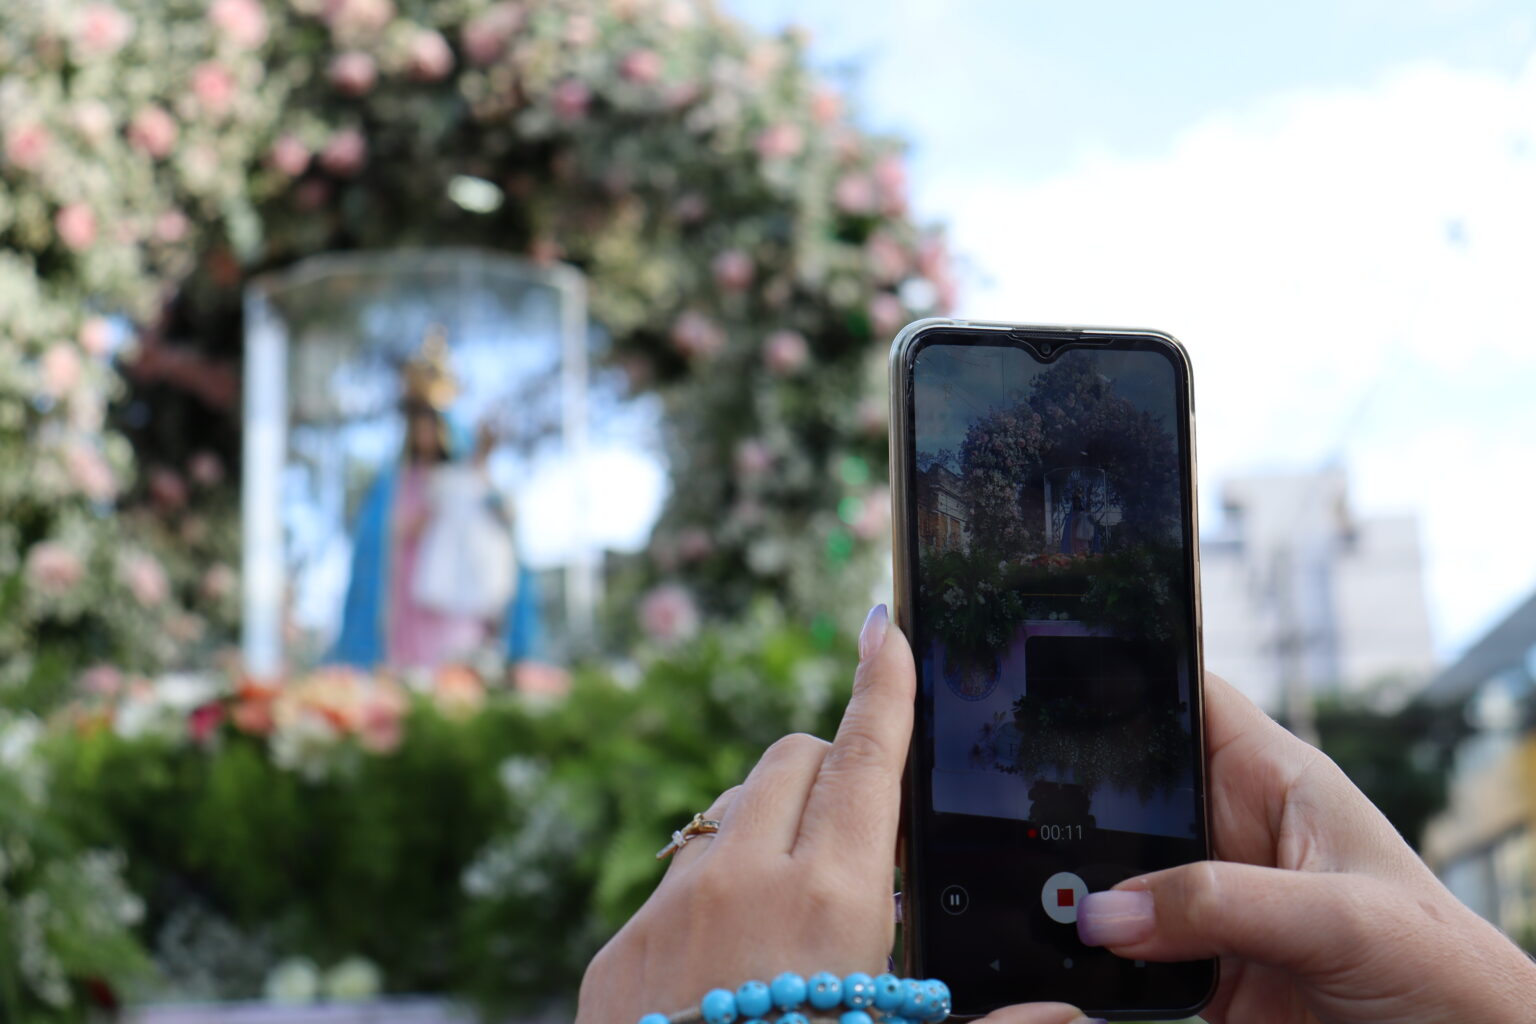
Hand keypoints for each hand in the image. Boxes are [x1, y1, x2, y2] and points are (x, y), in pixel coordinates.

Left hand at [575, 605, 911, 1022]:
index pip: (866, 755)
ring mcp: (670, 909)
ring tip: (792, 920)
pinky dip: (712, 893)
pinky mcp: (616, 947)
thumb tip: (1072, 1013)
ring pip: (729, 812)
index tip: (883, 625)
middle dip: (831, 771)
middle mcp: (744, 881)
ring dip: (769, 831)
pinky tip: (726, 970)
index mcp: (833, 901)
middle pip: (793, 758)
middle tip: (858, 840)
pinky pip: (675, 879)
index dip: (883, 684)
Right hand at [985, 672, 1535, 1023]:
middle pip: (1125, 789)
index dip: (1120, 671)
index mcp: (1272, 778)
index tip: (1044, 670)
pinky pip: (1116, 951)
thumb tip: (1108, 913)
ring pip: (1109, 872)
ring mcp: (1207, 903)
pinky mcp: (1193, 970)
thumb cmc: (1443, 972)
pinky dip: (1086, 955)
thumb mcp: (1341, 920)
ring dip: (1072, 884)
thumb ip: (1225, 904)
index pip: (1185, 695)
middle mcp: (1229, 831)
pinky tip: (1062, 957)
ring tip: (1029, 891)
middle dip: (1069, 794)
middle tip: (1010, 808)